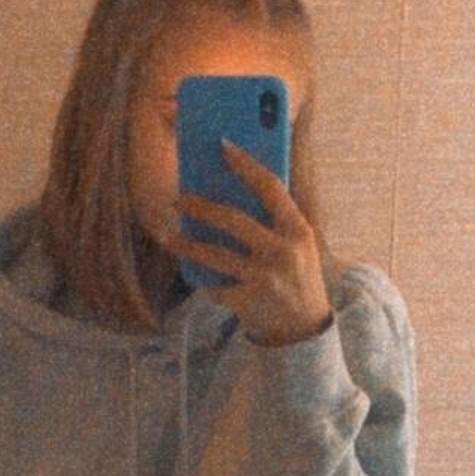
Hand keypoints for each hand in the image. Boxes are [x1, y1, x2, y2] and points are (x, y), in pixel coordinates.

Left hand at [170, 139, 331, 345]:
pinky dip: (205, 281)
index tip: (223, 146)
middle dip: (201, 207)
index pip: (270, 187)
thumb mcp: (298, 246)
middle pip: (233, 219)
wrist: (304, 330)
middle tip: (178, 199)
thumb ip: (275, 221)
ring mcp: (265, 278)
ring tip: (170, 238)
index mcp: (298, 230)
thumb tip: (230, 191)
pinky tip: (196, 276)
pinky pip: (216, 285)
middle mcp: (283, 252)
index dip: (246, 164)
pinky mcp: (248, 301)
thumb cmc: (296, 276)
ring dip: (187, 245)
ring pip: (214, 255)